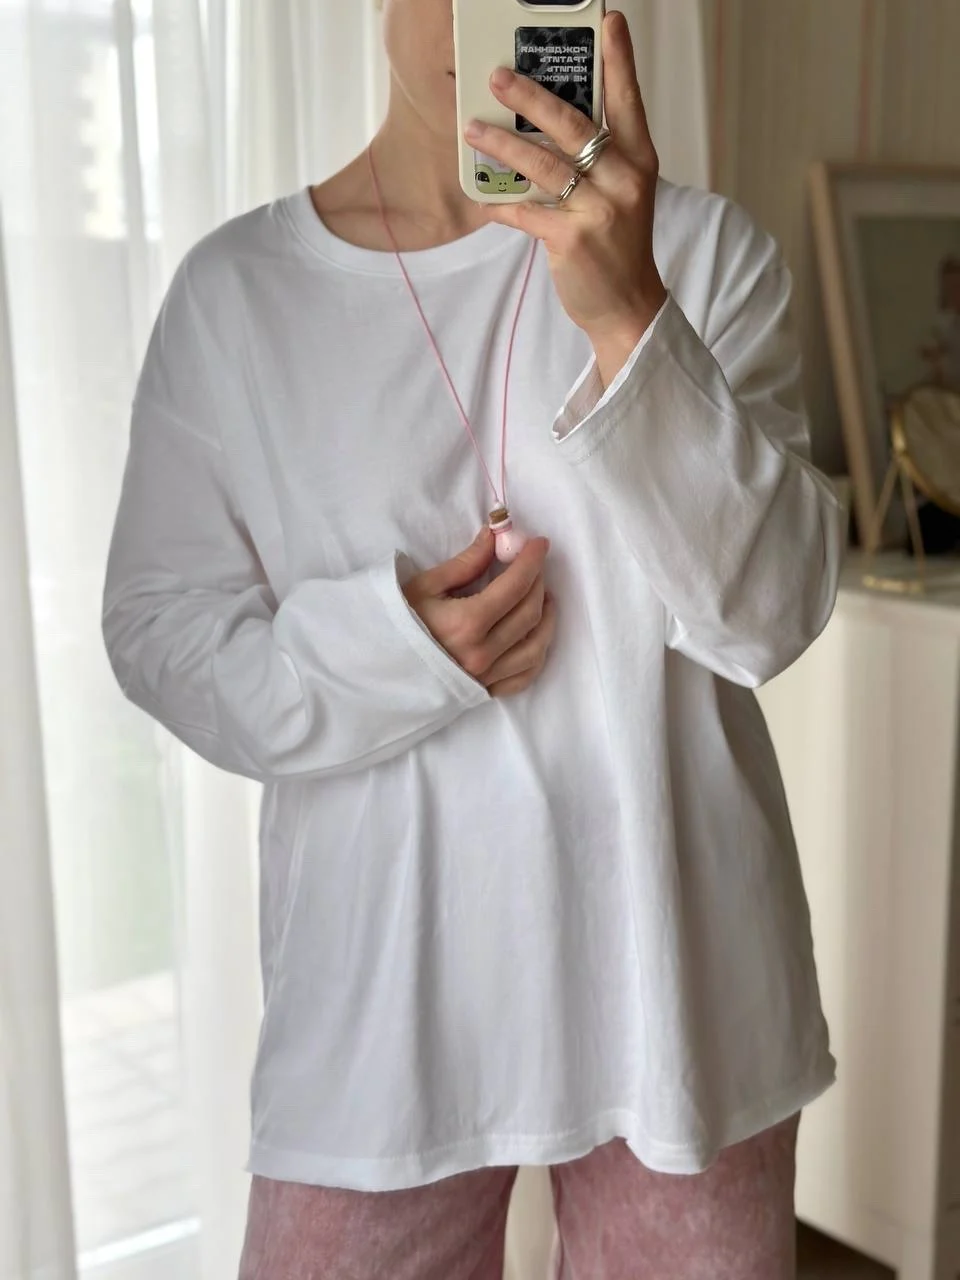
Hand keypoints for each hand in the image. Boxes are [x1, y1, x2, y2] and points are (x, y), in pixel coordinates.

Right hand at [403, 528, 556, 697]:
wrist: (374, 670)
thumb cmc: (395, 625)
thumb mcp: (424, 586)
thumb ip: (466, 563)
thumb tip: (494, 538)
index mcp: (467, 624)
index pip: (515, 586)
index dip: (532, 561)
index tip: (540, 543)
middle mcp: (482, 653)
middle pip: (529, 613)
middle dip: (538, 583)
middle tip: (535, 565)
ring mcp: (485, 677)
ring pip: (536, 647)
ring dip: (546, 619)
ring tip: (544, 598)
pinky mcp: (483, 692)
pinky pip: (524, 676)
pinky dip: (537, 654)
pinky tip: (536, 637)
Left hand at [462, 10, 668, 385]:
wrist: (627, 306)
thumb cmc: (618, 246)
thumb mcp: (623, 195)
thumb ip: (599, 161)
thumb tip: (547, 128)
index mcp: (639, 161)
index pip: (627, 100)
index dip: (618, 61)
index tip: (610, 21)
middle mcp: (624, 179)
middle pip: (572, 124)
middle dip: (530, 97)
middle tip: (497, 75)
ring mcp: (599, 209)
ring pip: (542, 164)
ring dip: (501, 144)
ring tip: (472, 128)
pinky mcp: (573, 238)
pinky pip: (527, 212)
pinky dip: (503, 205)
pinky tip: (485, 200)